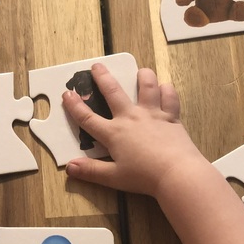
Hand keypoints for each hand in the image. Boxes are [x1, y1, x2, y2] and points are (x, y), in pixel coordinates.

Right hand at [62, 64, 207, 197]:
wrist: (176, 173)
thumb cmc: (144, 177)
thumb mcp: (114, 177)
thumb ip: (91, 171)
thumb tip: (70, 167)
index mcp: (114, 133)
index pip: (88, 118)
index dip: (75, 106)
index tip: (67, 94)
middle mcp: (131, 118)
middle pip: (113, 92)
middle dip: (102, 77)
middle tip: (97, 66)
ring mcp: (152, 114)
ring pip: (147, 86)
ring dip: (143, 76)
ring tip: (141, 71)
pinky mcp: (171, 117)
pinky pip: (170, 97)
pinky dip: (167, 90)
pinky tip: (165, 88)